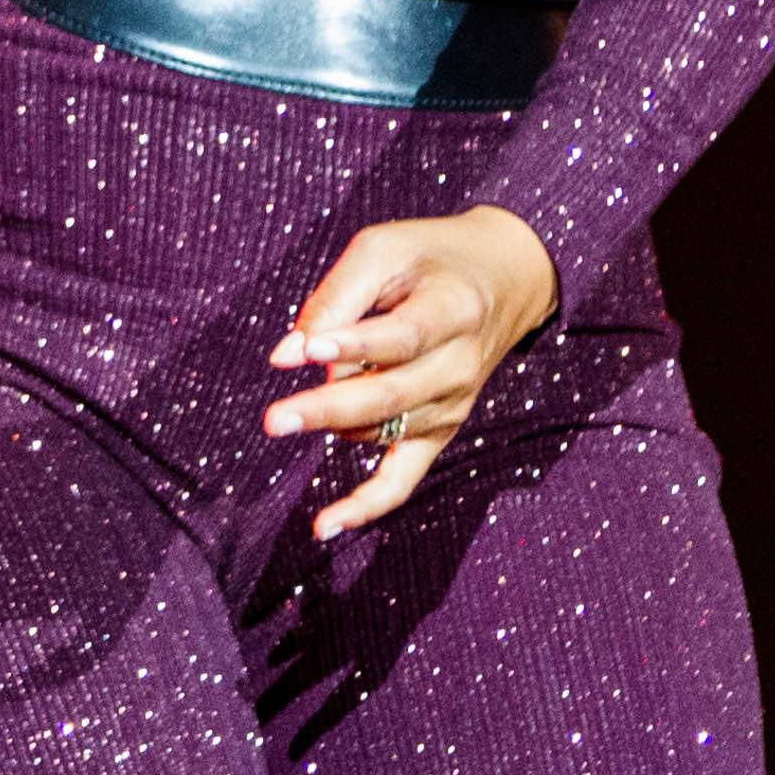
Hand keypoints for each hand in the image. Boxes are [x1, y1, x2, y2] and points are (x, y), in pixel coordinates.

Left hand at [261, 203, 560, 539]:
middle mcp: (460, 365)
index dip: (351, 345)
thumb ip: (335, 297)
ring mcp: (453, 404)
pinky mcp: (441, 431)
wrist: (501, 279)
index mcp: (452, 309)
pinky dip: (365, 506)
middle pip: (389, 396)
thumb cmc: (429, 258)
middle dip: (326, 409)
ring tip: (291, 413)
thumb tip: (283, 357)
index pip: (400, 337)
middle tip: (273, 421)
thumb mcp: (385, 249)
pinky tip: (324, 526)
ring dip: (333, 422)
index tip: (302, 350)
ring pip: (382, 429)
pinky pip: (403, 479)